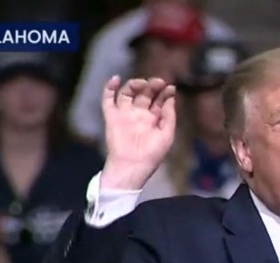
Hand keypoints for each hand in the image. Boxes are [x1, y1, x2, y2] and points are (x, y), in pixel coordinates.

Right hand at [100, 76, 176, 190]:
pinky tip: (116, 79)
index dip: (165, 92)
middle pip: (145, 93)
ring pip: (128, 93)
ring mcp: (125, 114)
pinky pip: (108, 99)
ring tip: (142, 83)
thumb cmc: (152, 155)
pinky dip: (109, 87)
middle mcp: (139, 114)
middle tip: (159, 82)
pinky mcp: (111, 116)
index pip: (159, 100)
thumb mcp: (167, 135)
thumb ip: (169, 116)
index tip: (170, 87)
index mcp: (154, 119)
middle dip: (152, 86)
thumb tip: (171, 98)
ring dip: (135, 84)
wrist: (132, 167)